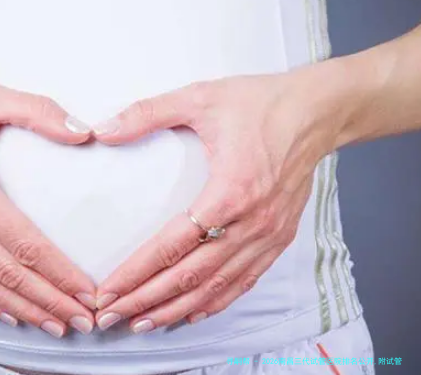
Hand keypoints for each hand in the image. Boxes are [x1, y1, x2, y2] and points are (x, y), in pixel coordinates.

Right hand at [0, 67, 96, 336]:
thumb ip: (38, 111)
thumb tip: (84, 133)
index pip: (23, 243)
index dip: (58, 272)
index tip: (87, 291)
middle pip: (8, 274)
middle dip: (50, 301)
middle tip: (84, 322)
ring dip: (23, 309)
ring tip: (56, 325)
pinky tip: (10, 313)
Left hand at [93, 66, 345, 332]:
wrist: (318, 111)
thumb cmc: (260, 103)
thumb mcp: (200, 98)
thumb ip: (148, 113)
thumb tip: (103, 130)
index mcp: (229, 191)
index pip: (172, 246)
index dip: (136, 273)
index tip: (107, 292)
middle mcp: (250, 223)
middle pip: (190, 277)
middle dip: (146, 300)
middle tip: (111, 316)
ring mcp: (268, 235)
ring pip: (216, 287)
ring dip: (176, 309)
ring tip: (142, 323)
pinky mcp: (278, 238)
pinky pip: (244, 281)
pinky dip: (215, 302)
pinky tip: (191, 312)